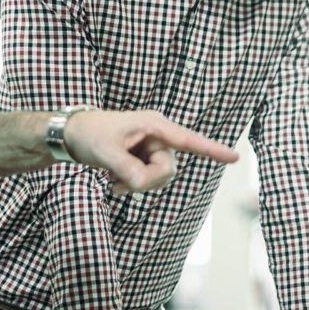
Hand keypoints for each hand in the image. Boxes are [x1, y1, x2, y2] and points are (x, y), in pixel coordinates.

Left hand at [64, 109, 237, 191]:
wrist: (72, 134)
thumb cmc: (89, 134)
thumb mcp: (105, 152)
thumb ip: (128, 170)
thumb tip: (144, 184)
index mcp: (154, 125)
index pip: (187, 140)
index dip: (212, 150)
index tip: (235, 157)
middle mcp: (158, 135)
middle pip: (168, 169)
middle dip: (144, 180)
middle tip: (116, 179)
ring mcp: (152, 147)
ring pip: (158, 177)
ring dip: (135, 183)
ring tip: (112, 177)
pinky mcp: (145, 157)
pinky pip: (149, 179)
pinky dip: (132, 184)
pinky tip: (114, 179)